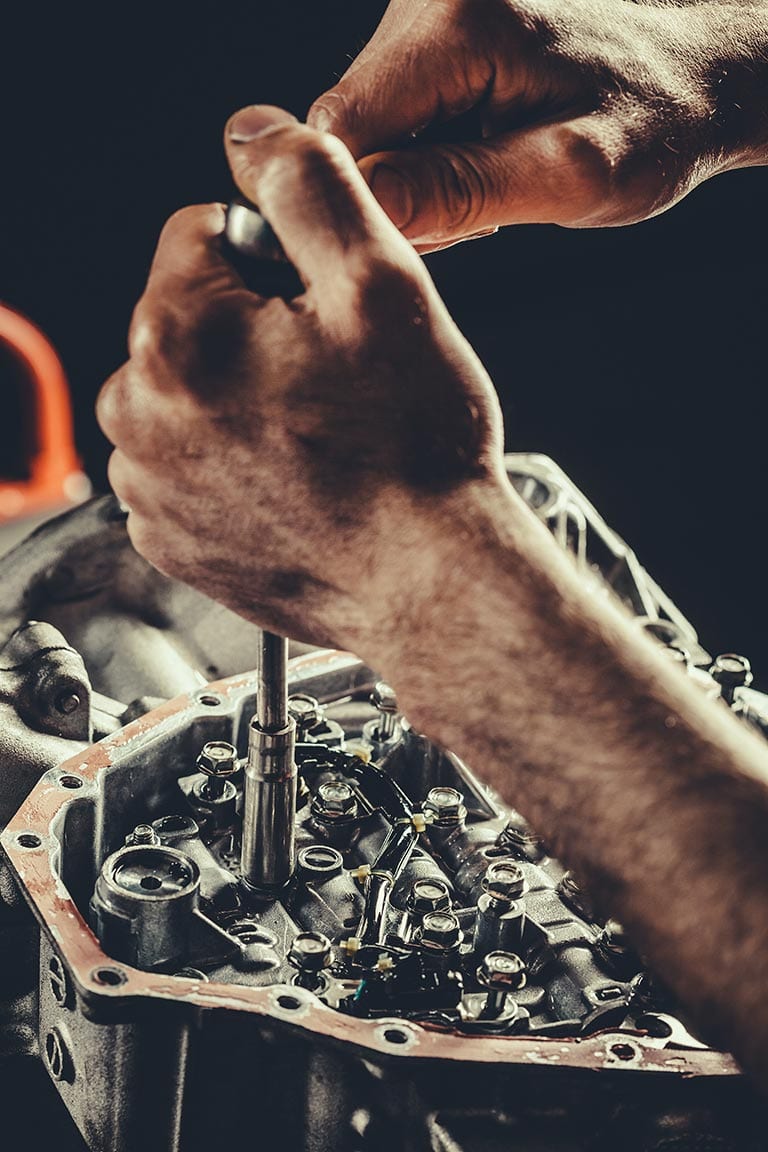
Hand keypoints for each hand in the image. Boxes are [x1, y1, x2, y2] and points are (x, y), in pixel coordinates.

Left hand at [96, 105, 506, 654]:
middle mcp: (139, 415)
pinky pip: (189, 463)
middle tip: (333, 383)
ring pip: (189, 393)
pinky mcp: (169, 538)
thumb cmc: (414, 449)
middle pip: (189, 318)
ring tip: (321, 439)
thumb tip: (255, 134)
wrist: (430, 584)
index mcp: (176, 337)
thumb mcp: (379, 283)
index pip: (200, 235)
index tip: (323, 313)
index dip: (276, 259)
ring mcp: (149, 487)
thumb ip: (307, 184)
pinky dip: (233, 463)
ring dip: (245, 399)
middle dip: (255, 332)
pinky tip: (296, 482)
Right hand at [309, 0, 767, 248]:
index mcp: (459, 20)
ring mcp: (431, 5)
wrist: (700, 66)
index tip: (433, 230)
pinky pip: (398, 107)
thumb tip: (365, 202)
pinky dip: (432, 148)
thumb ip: (460, 190)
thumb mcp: (569, 172)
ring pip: (371, 121)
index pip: (343, 128)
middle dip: (397, 188)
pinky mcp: (438, 24)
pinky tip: (486, 154)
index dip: (368, 198)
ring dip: (416, 173)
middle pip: (351, 124)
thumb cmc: (657, 119)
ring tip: (494, 178)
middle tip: (479, 210)